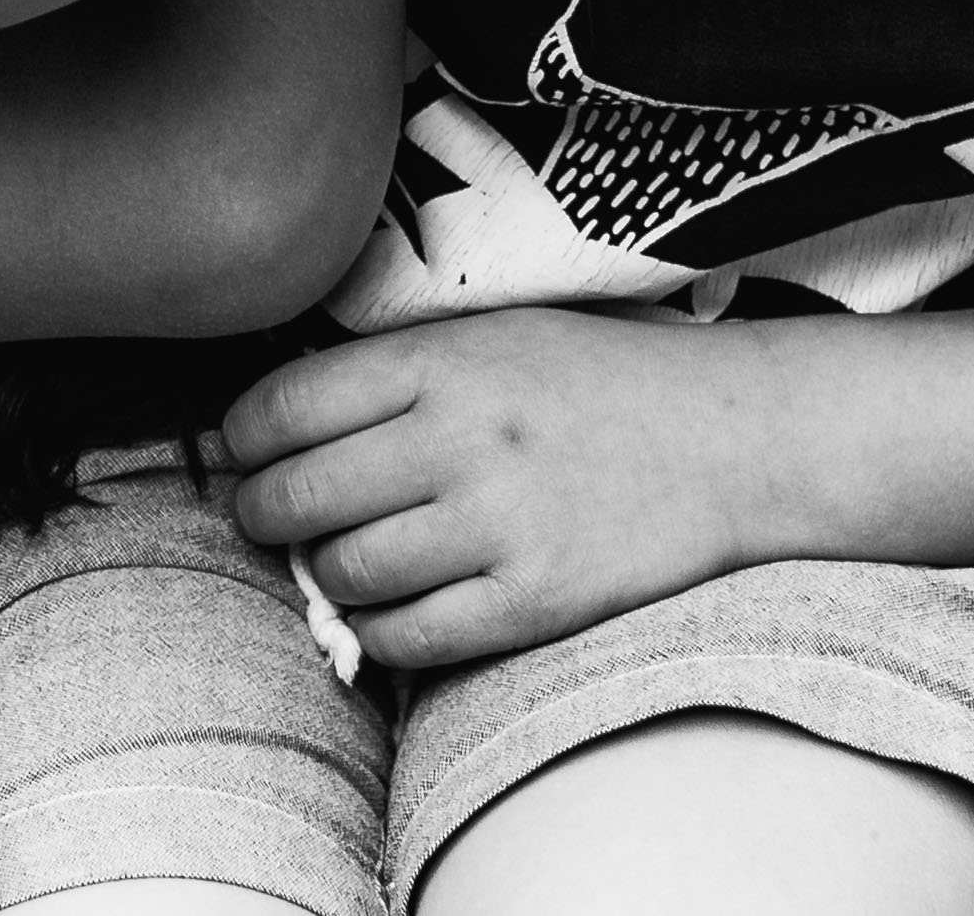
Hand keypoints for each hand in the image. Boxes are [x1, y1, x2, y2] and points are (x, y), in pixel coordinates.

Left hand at [225, 308, 826, 668]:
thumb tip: (270, 424)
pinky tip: (391, 608)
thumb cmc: (600, 380)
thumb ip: (394, 373)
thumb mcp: (495, 334)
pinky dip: (380, 632)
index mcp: (443, 360)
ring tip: (339, 560)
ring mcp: (499, 524)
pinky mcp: (535, 601)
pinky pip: (412, 639)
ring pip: (347, 572)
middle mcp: (462, 438)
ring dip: (323, 576)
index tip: (238, 454)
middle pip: (300, 495)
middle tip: (267, 518)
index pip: (286, 405)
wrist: (734, 438)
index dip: (241, 439)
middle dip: (261, 514)